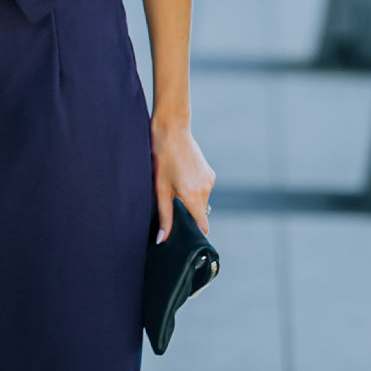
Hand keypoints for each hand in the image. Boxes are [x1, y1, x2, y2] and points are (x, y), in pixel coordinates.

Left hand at [150, 118, 214, 241]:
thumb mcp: (160, 189)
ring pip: (202, 201)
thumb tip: (163, 239)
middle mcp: (206, 189)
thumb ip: (165, 216)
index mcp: (194, 195)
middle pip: (201, 213)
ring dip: (191, 201)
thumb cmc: (163, 158)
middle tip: (171, 207)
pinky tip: (181, 179)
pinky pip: (203, 190)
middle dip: (189, 215)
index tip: (185, 236)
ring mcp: (210, 180)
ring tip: (174, 188)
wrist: (173, 131)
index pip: (202, 225)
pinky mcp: (210, 173)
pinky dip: (194, 191)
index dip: (195, 233)